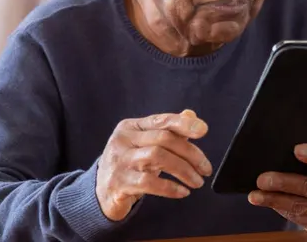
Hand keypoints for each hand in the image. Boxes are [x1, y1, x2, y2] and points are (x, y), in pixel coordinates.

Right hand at [96, 109, 211, 220]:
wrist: (101, 192)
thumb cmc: (129, 165)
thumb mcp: (146, 145)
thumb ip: (168, 130)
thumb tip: (191, 115)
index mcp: (131, 127)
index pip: (161, 120)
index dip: (184, 124)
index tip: (204, 130)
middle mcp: (123, 140)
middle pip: (163, 139)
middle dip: (190, 153)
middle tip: (206, 169)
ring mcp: (119, 161)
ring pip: (158, 157)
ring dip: (184, 170)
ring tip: (197, 181)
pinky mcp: (119, 183)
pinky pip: (149, 182)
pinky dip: (170, 187)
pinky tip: (182, 192)